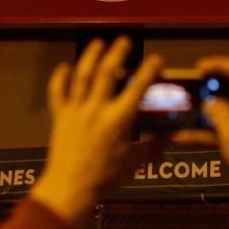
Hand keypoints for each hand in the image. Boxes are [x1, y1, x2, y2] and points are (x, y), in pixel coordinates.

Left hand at [30, 38, 162, 222]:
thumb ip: (154, 146)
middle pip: (107, 73)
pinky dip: (59, 78)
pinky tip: (65, 66)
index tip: (157, 59)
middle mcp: (97, 109)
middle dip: (117, 53)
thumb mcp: (136, 163)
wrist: (71, 187)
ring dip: (90, 57)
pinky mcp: (60, 116)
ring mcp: (76, 111)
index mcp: (119, 120)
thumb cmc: (106, 177)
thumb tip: (170, 135)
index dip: (149, 71)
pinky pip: (58, 93)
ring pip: (82, 76)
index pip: (137, 88)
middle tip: (125, 41)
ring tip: (98, 42)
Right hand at [192, 57, 228, 228]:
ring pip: (221, 108)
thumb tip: (209, 102)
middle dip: (208, 85)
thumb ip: (219, 112)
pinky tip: (181, 138)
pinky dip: (203, 131)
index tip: (198, 68)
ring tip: (182, 109)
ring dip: (203, 109)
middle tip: (188, 86)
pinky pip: (219, 128)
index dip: (219, 64)